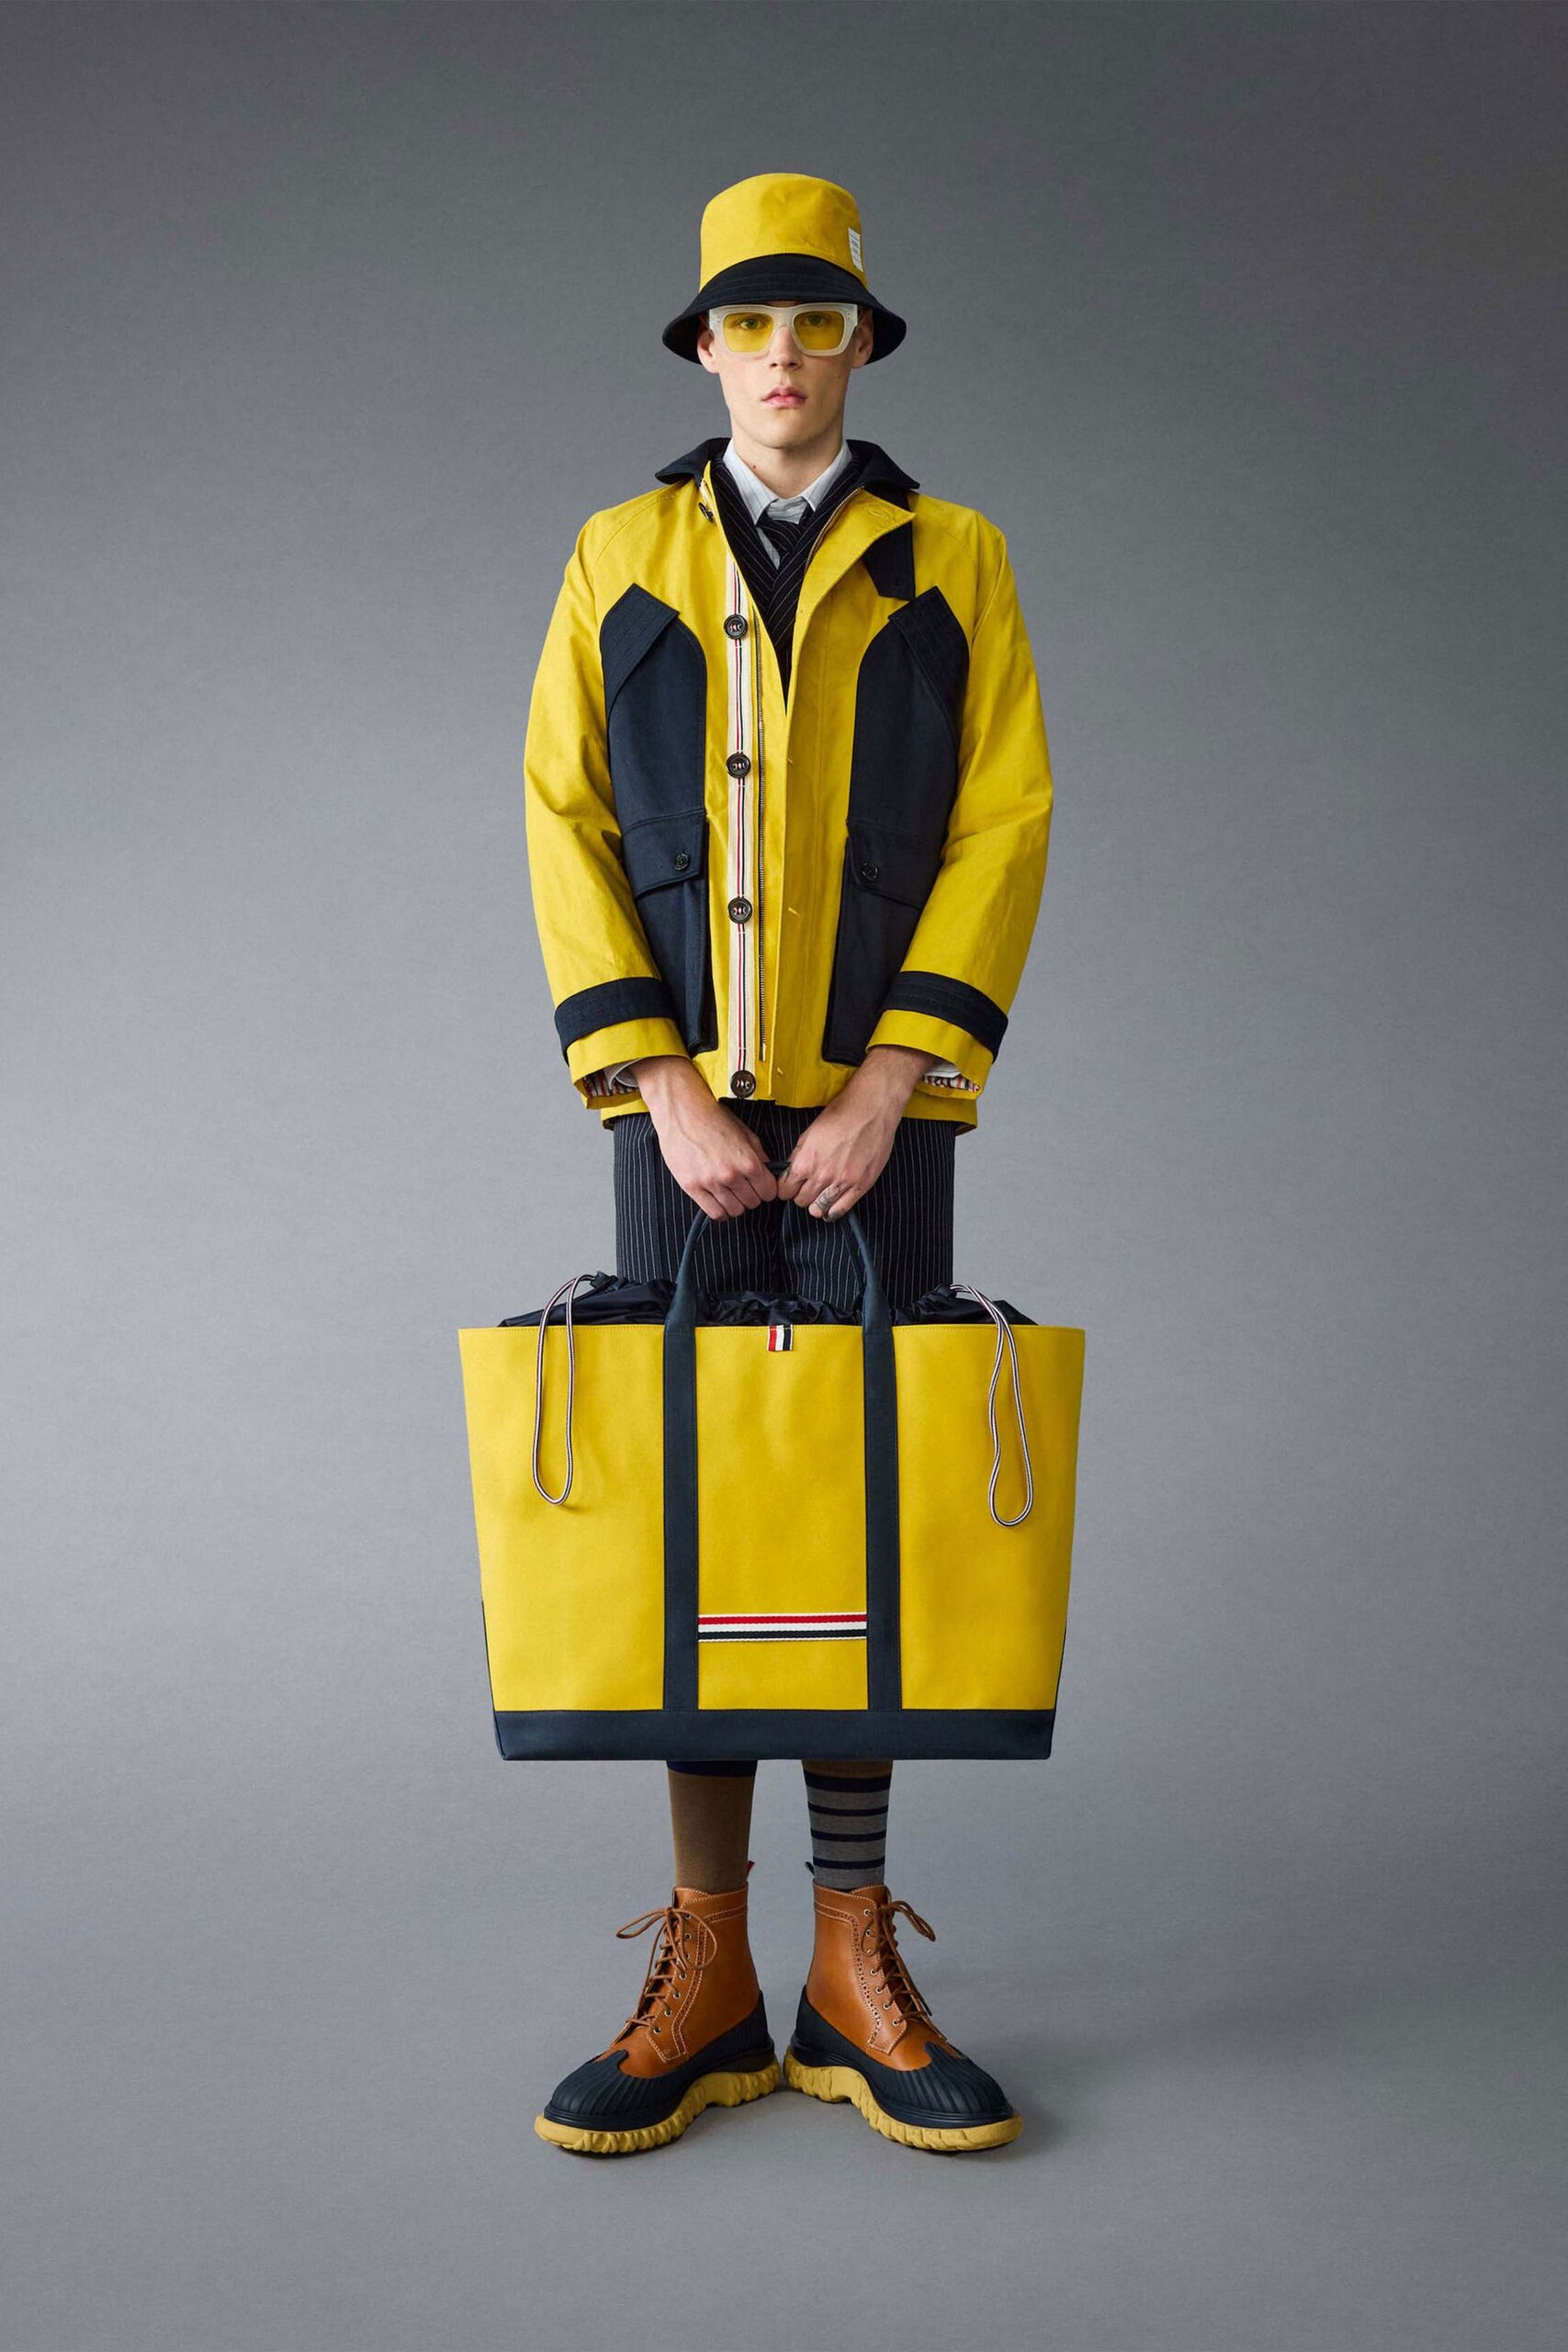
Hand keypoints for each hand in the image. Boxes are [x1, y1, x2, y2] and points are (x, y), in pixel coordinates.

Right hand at [632, 1056, 778, 1218]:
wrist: (683, 1112)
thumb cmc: (713, 1119)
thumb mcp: (745, 1133)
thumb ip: (760, 1156)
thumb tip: (768, 1172)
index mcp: (747, 1161)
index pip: (768, 1192)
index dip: (766, 1189)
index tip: (760, 1186)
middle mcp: (731, 1175)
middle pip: (752, 1203)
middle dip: (751, 1195)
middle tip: (743, 1186)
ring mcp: (710, 1182)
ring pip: (734, 1211)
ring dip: (735, 1204)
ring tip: (729, 1192)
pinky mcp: (692, 1187)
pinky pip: (714, 1213)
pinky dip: (720, 1210)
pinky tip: (718, 1199)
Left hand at [774, 1046, 935, 1219]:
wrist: (872, 1109)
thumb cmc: (841, 1114)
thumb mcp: (810, 1132)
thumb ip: (799, 1155)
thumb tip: (791, 1170)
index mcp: (805, 1161)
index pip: (784, 1190)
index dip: (786, 1188)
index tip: (790, 1185)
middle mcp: (822, 1176)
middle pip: (800, 1201)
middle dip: (800, 1194)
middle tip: (807, 1186)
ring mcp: (842, 1183)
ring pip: (818, 1210)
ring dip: (815, 1204)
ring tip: (820, 1195)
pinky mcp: (860, 1185)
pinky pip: (840, 1210)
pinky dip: (832, 1211)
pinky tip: (830, 1205)